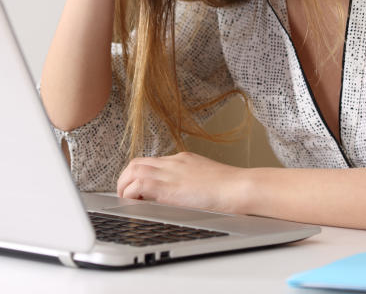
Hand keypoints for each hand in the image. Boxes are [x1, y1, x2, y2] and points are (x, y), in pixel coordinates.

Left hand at [116, 151, 248, 213]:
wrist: (240, 188)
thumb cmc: (232, 189)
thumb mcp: (208, 179)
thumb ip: (193, 183)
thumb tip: (188, 195)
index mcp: (183, 160)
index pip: (153, 162)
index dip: (141, 174)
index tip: (138, 188)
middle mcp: (173, 162)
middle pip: (138, 162)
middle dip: (126, 178)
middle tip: (126, 194)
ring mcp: (169, 172)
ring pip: (133, 170)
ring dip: (125, 185)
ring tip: (126, 200)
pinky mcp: (167, 187)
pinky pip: (138, 185)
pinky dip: (131, 194)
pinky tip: (136, 205)